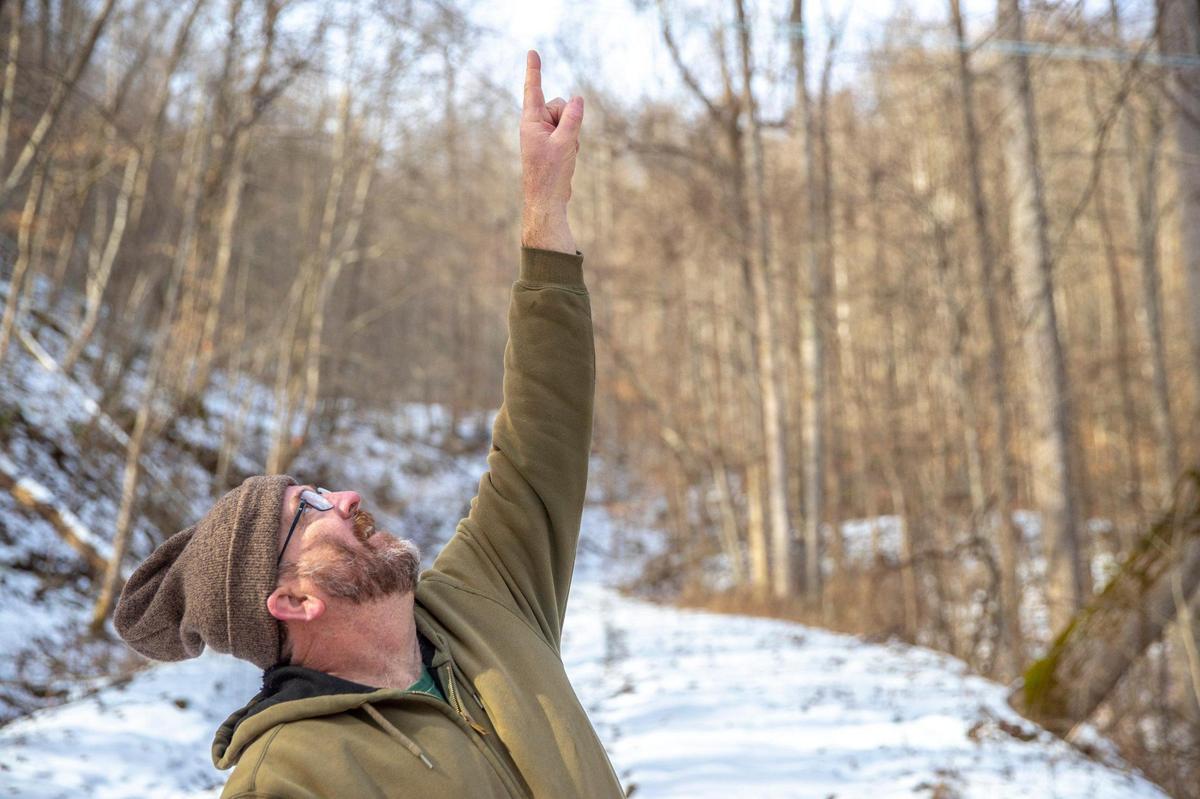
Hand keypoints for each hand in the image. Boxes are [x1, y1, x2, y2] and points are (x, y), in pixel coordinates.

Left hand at [520, 50, 582, 253]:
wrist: (547, 201)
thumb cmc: (550, 174)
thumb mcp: (565, 143)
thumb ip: (573, 119)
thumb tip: (578, 98)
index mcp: (531, 122)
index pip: (534, 90)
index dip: (534, 71)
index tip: (532, 51)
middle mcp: (535, 125)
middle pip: (561, 106)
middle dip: (569, 120)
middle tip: (566, 143)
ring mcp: (543, 135)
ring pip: (568, 120)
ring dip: (572, 135)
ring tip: (564, 155)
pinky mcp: (552, 144)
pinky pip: (569, 134)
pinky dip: (572, 144)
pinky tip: (567, 159)